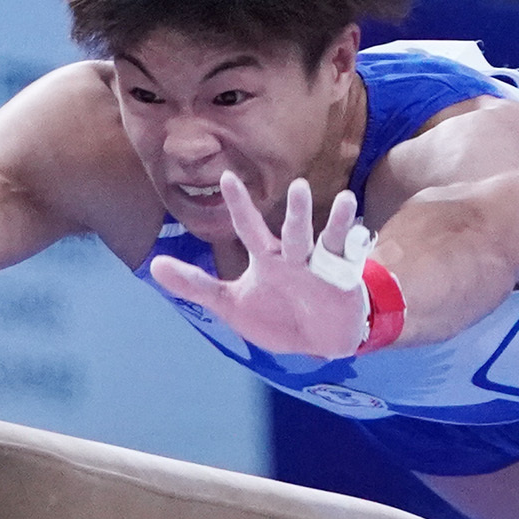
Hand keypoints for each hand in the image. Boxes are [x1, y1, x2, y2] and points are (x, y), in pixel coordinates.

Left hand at [146, 175, 372, 358]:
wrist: (315, 341)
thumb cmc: (275, 315)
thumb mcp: (230, 304)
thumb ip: (195, 285)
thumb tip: (154, 265)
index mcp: (266, 258)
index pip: (249, 228)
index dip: (239, 205)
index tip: (227, 176)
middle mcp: (293, 256)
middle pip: (293, 230)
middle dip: (296, 211)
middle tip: (298, 184)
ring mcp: (320, 267)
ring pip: (326, 241)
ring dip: (335, 223)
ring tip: (346, 200)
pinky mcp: (343, 282)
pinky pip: (350, 262)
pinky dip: (356, 247)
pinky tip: (365, 231)